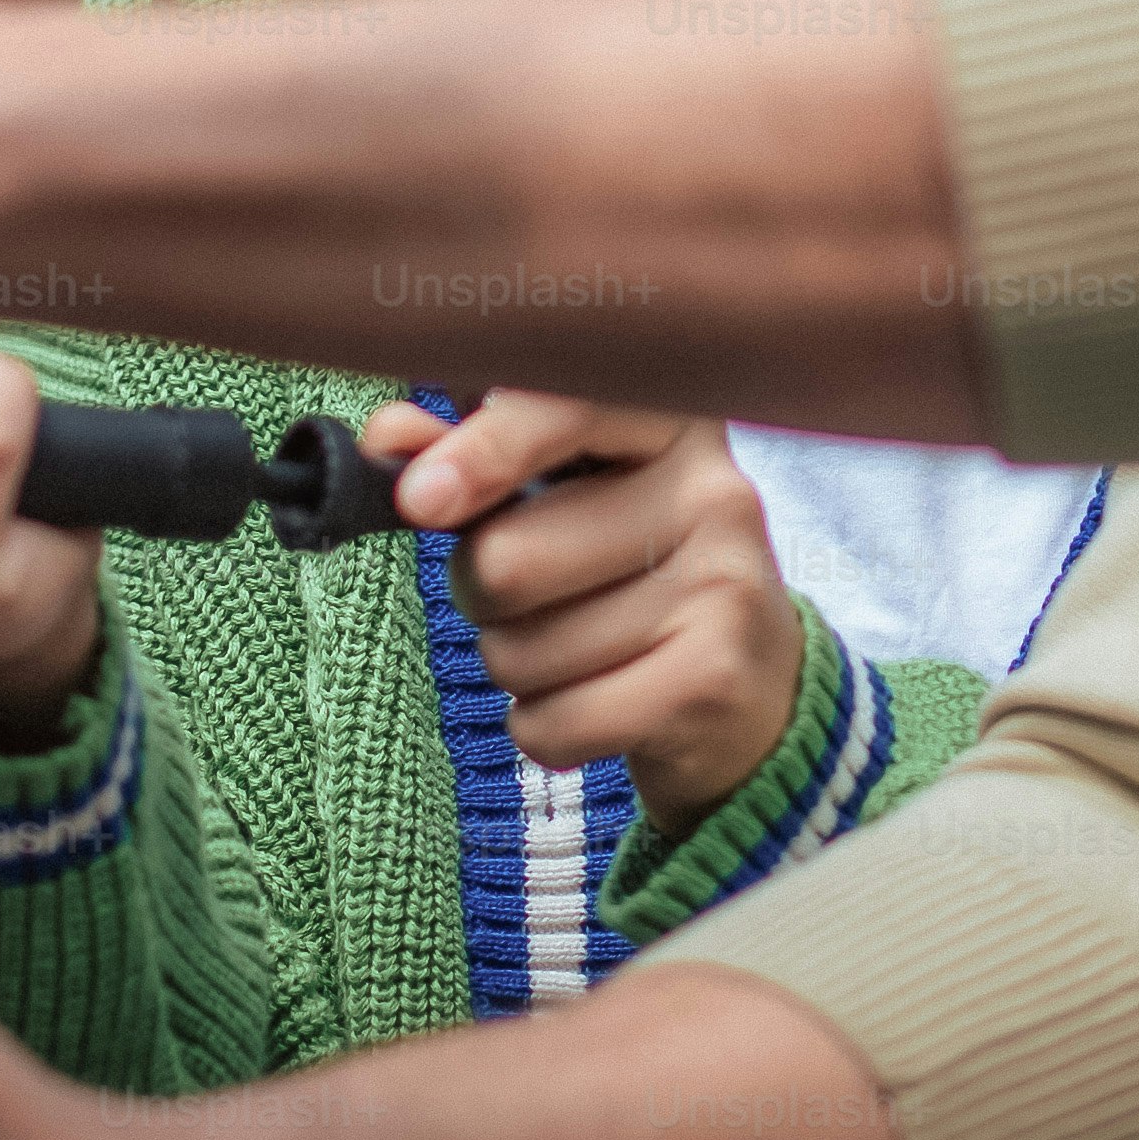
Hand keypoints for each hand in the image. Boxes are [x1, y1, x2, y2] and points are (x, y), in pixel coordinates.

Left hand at [365, 393, 802, 816]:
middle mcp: (713, 492)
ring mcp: (723, 586)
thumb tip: (388, 436)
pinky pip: (552, 722)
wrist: (750, 692)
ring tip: (581, 652)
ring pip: (519, 652)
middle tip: (530, 596)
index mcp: (672, 423)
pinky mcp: (712, 680)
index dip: (484, 448)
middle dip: (479, 594)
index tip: (417, 498)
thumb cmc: (631, 576)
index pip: (568, 409)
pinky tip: (595, 706)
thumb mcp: (566, 499)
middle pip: (507, 558)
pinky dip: (543, 729)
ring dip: (515, 666)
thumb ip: (473, 456)